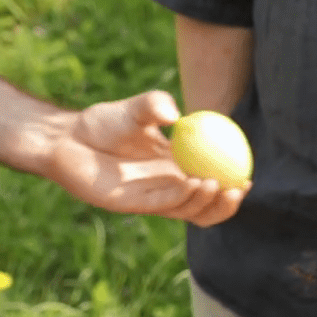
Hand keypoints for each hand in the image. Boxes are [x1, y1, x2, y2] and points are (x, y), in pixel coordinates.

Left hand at [41, 90, 244, 226]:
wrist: (68, 139)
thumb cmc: (102, 123)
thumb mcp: (134, 109)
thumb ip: (154, 105)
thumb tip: (176, 115)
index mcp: (176, 165)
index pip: (212, 181)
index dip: (233, 182)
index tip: (249, 175)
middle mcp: (168, 185)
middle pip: (206, 204)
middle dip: (228, 202)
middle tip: (240, 186)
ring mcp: (152, 197)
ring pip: (189, 211)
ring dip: (207, 202)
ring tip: (216, 183)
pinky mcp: (134, 205)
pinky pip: (165, 206)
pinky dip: (183, 198)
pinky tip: (194, 183)